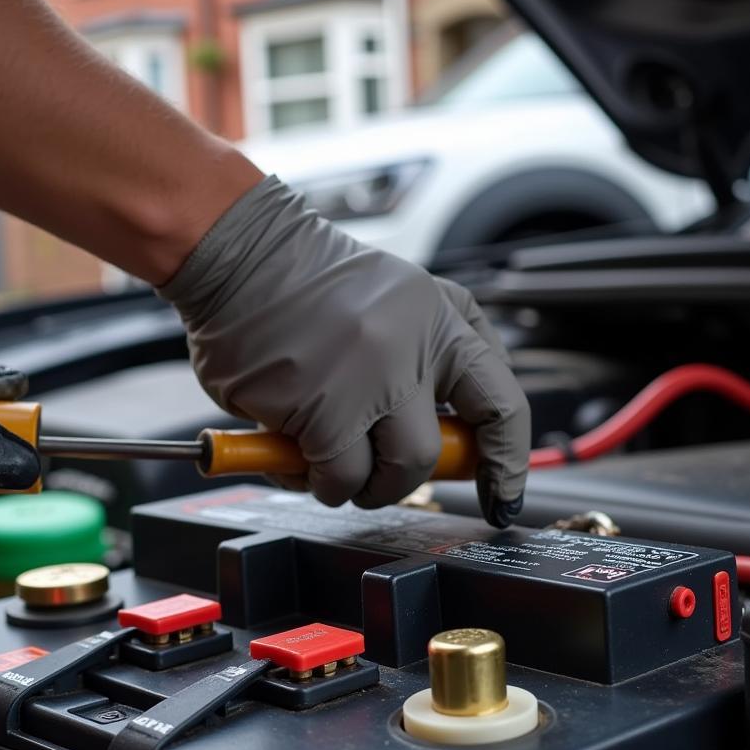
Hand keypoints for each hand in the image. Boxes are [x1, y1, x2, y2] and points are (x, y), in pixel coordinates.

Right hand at [162, 177, 529, 525]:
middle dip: (405, 479)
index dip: (506, 463)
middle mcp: (414, 349)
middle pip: (440, 453)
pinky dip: (318, 481)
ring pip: (392, 475)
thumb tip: (462, 425)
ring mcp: (370, 381)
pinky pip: (337, 478)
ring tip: (329, 462)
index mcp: (442, 319)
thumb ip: (439, 350)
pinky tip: (298, 456)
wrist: (243, 253)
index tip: (503, 496)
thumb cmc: (314, 281)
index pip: (501, 405)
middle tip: (379, 475)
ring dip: (360, 485)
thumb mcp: (403, 295)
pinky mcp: (322, 411)